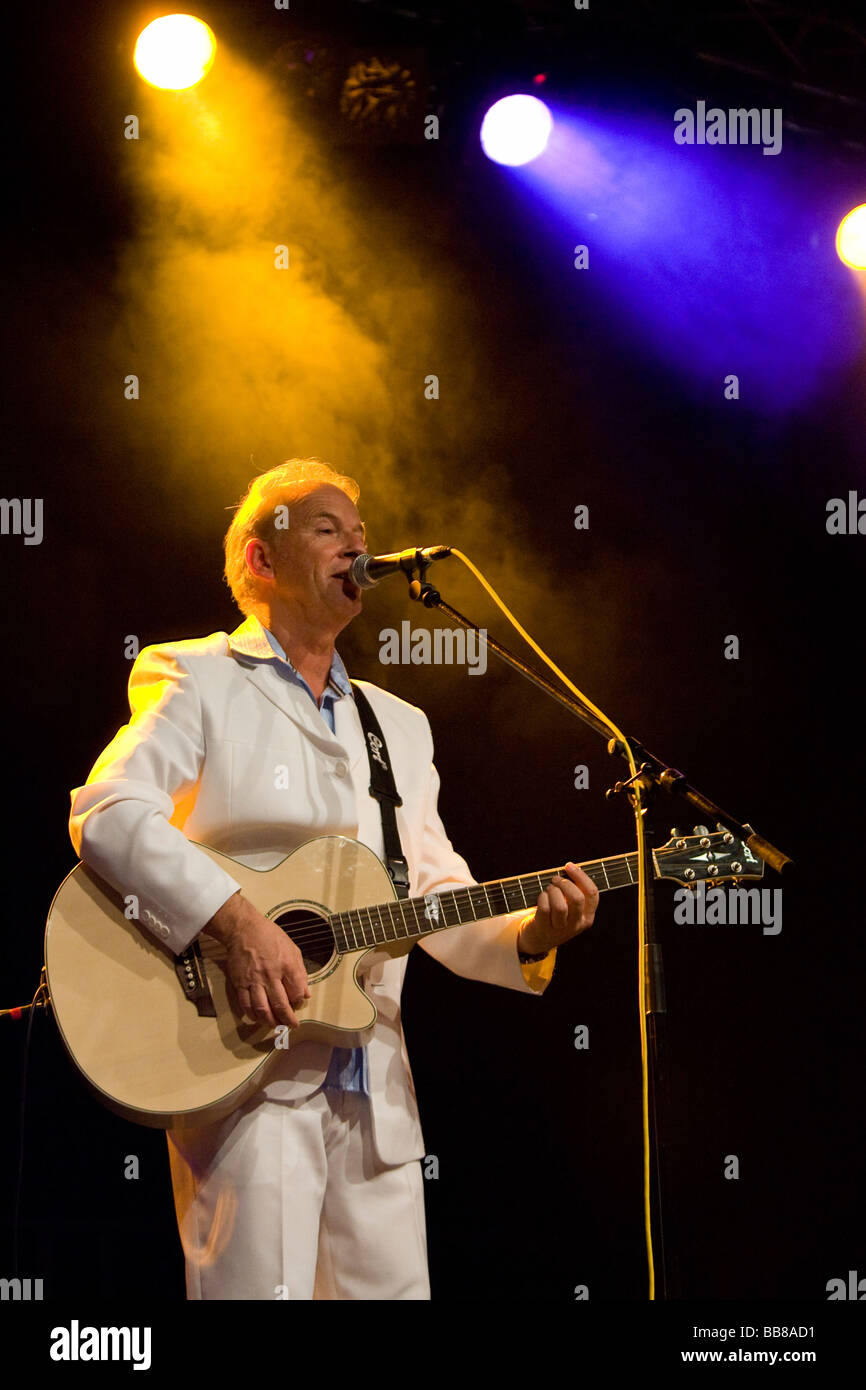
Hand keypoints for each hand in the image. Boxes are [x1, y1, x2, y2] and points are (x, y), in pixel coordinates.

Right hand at [204, 892, 310, 1027]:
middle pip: (280, 1005)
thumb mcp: (292, 949)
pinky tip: (257, 1018)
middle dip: (287, 1019)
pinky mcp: (240, 983)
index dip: (298, 1001)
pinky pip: (246, 1004)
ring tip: (275, 1025)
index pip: (296, 992)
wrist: (244, 929)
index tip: (298, 1003)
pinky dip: (252, 1015)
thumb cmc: (270, 936)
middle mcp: (271, 974)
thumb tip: (305, 993)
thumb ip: (300, 972)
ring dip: (270, 1021)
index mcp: (287, 965)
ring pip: (262, 1008)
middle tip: (291, 1025)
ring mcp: (254, 980)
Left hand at [518, 863, 598, 955]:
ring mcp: (560, 929)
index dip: (581, 876)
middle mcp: (576, 924)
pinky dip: (542, 897)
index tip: (569, 866)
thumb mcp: (571, 909)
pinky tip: (542, 896)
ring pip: (560, 906)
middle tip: (555, 880)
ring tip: (549, 889)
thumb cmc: (555, 917)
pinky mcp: (544, 928)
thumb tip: (570, 869)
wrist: (538, 940)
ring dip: (553, 891)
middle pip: (577, 899)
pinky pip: (544, 909)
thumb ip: (574, 893)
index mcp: (587, 917)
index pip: (592, 894)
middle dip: (565, 883)